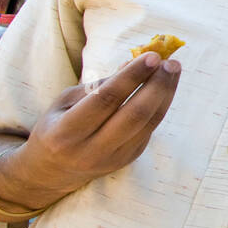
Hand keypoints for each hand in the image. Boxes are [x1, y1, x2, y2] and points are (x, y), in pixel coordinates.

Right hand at [1, 53, 180, 202]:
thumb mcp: (66, 101)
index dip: (131, 76)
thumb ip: (99, 84)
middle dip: (157, 85)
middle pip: (134, 115)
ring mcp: (113, 158)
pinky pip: (150, 130)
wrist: (54, 171)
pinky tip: (165, 86)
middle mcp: (90, 150)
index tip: (152, 56)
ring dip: (165, 93)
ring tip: (173, 69)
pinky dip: (160, 105)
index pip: (105, 100)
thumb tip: (134, 62)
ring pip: (148, 123)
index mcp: (66, 133)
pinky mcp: (128, 160)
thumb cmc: (58, 125)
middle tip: (170, 62)